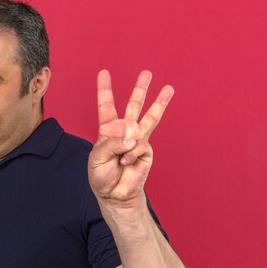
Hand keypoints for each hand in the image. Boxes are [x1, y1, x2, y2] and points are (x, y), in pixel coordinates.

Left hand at [88, 70, 173, 207]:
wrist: (114, 194)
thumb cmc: (102, 176)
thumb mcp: (97, 158)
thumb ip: (111, 144)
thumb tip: (132, 137)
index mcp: (108, 130)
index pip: (106, 106)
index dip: (105, 89)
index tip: (104, 72)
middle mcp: (124, 132)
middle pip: (133, 106)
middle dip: (140, 89)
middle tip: (147, 73)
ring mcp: (137, 140)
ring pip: (149, 117)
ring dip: (159, 102)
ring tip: (169, 88)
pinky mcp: (146, 150)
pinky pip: (139, 145)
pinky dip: (131, 154)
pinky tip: (126, 162)